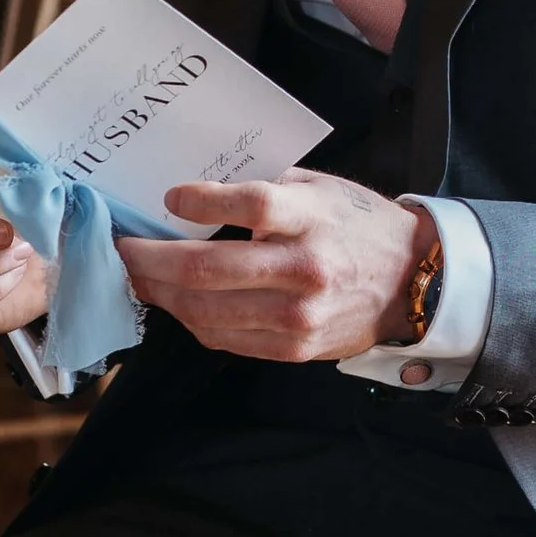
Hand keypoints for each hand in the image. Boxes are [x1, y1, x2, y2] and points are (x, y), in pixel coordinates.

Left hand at [117, 173, 427, 363]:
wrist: (412, 281)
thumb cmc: (356, 225)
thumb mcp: (318, 188)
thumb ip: (264, 190)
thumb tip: (194, 193)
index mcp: (311, 218)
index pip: (248, 205)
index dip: (200, 201)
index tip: (169, 197)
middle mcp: (303, 268)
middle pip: (207, 269)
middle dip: (151, 260)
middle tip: (124, 249)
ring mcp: (297, 315)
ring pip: (205, 311)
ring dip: (162, 295)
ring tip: (140, 278)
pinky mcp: (294, 348)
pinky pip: (224, 338)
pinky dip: (192, 320)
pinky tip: (177, 302)